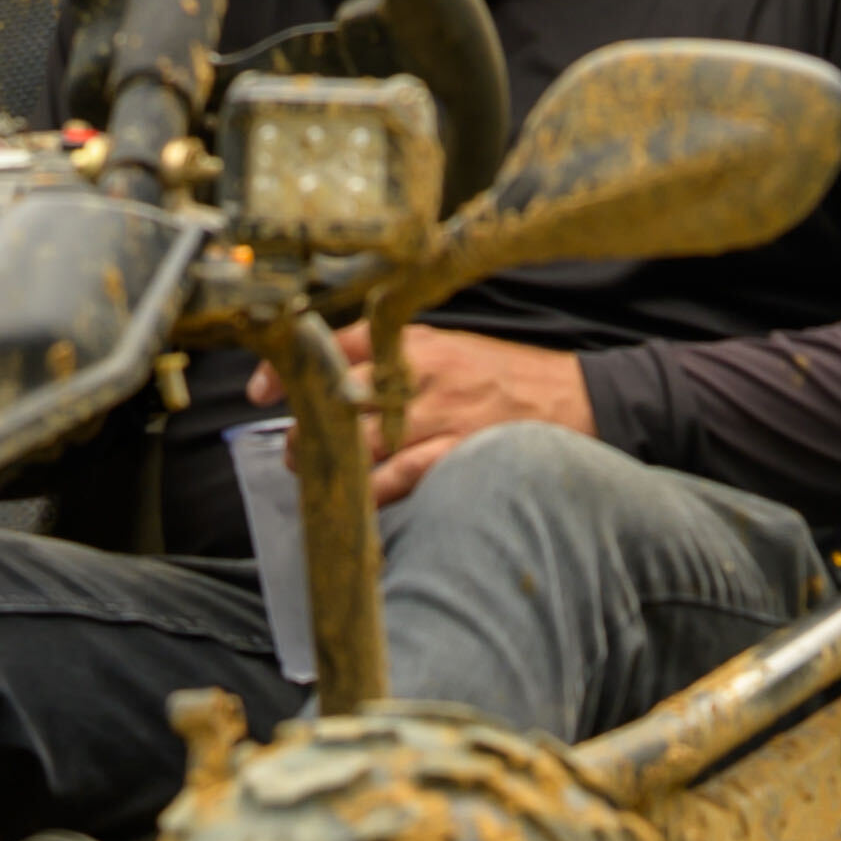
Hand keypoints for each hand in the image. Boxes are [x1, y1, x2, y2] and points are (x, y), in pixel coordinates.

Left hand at [259, 320, 590, 497]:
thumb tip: (335, 384)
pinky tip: (357, 498)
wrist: (580, 398)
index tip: (259, 391)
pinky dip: (372, 489)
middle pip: (342, 395)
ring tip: (315, 472)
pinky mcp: (461, 452)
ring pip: (365, 439)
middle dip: (307, 425)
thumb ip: (397, 360)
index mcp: (418, 342)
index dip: (292, 367)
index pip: (339, 344)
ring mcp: (444, 414)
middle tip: (291, 445)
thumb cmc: (506, 377)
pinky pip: (402, 475)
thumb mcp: (451, 350)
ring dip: (332, 460)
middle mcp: (424, 374)